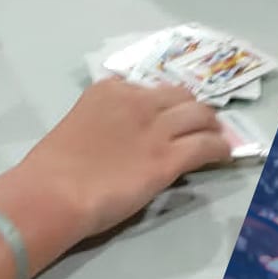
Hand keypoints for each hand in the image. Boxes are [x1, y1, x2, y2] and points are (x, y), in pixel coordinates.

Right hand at [11, 79, 228, 240]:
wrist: (55, 190)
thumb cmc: (54, 165)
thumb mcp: (80, 125)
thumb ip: (107, 122)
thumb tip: (124, 137)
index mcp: (108, 90)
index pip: (147, 88)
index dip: (160, 103)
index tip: (163, 116)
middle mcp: (136, 100)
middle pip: (181, 95)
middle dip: (191, 109)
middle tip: (195, 126)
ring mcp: (156, 128)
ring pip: (201, 115)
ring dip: (211, 125)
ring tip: (214, 138)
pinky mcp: (169, 158)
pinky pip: (207, 145)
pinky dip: (219, 148)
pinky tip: (222, 154)